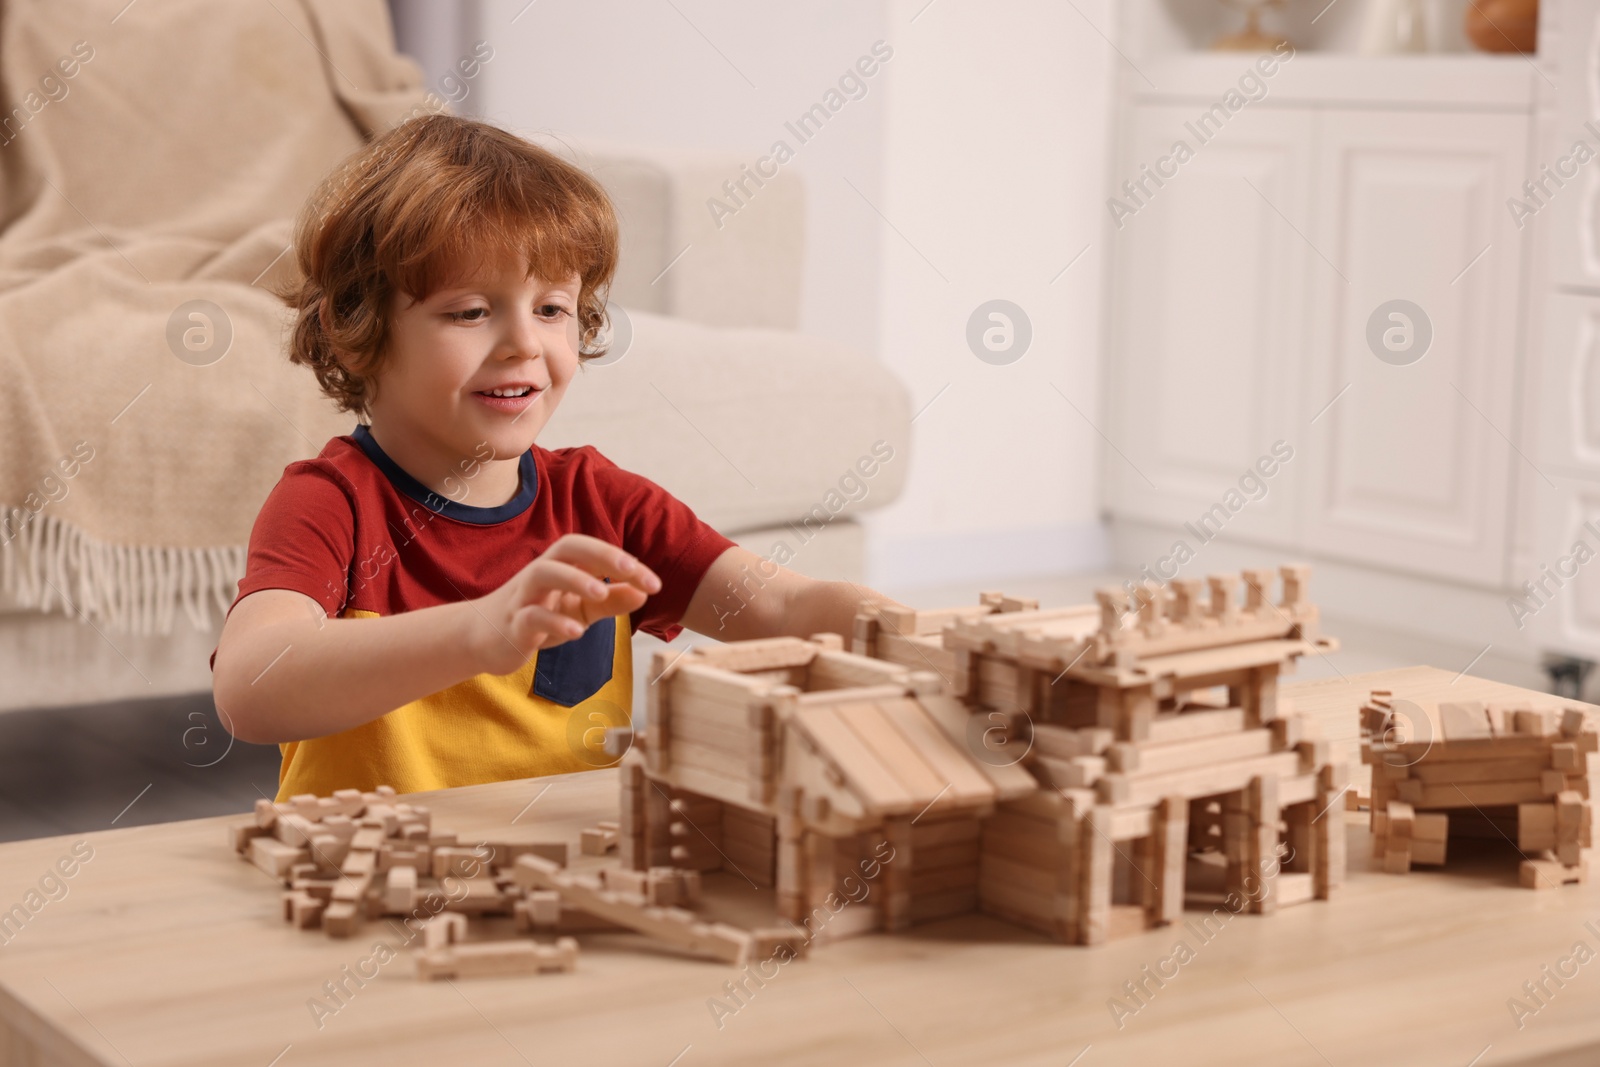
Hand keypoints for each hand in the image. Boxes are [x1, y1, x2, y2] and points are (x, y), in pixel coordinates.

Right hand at [465, 534, 661, 675]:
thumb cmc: (539, 618)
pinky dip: (553, 622)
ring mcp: (524, 597)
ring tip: (601, 592)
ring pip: (543, 573)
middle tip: (632, 570)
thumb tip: (644, 593)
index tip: (654, 583)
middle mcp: (541, 573)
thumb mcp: (579, 610)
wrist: (485, 639)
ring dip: (574, 579)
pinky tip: (576, 632)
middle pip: (566, 548)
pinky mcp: (512, 625)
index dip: (622, 561)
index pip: (592, 551)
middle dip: (601, 555)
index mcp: (561, 566)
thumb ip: (611, 602)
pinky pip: (530, 617)